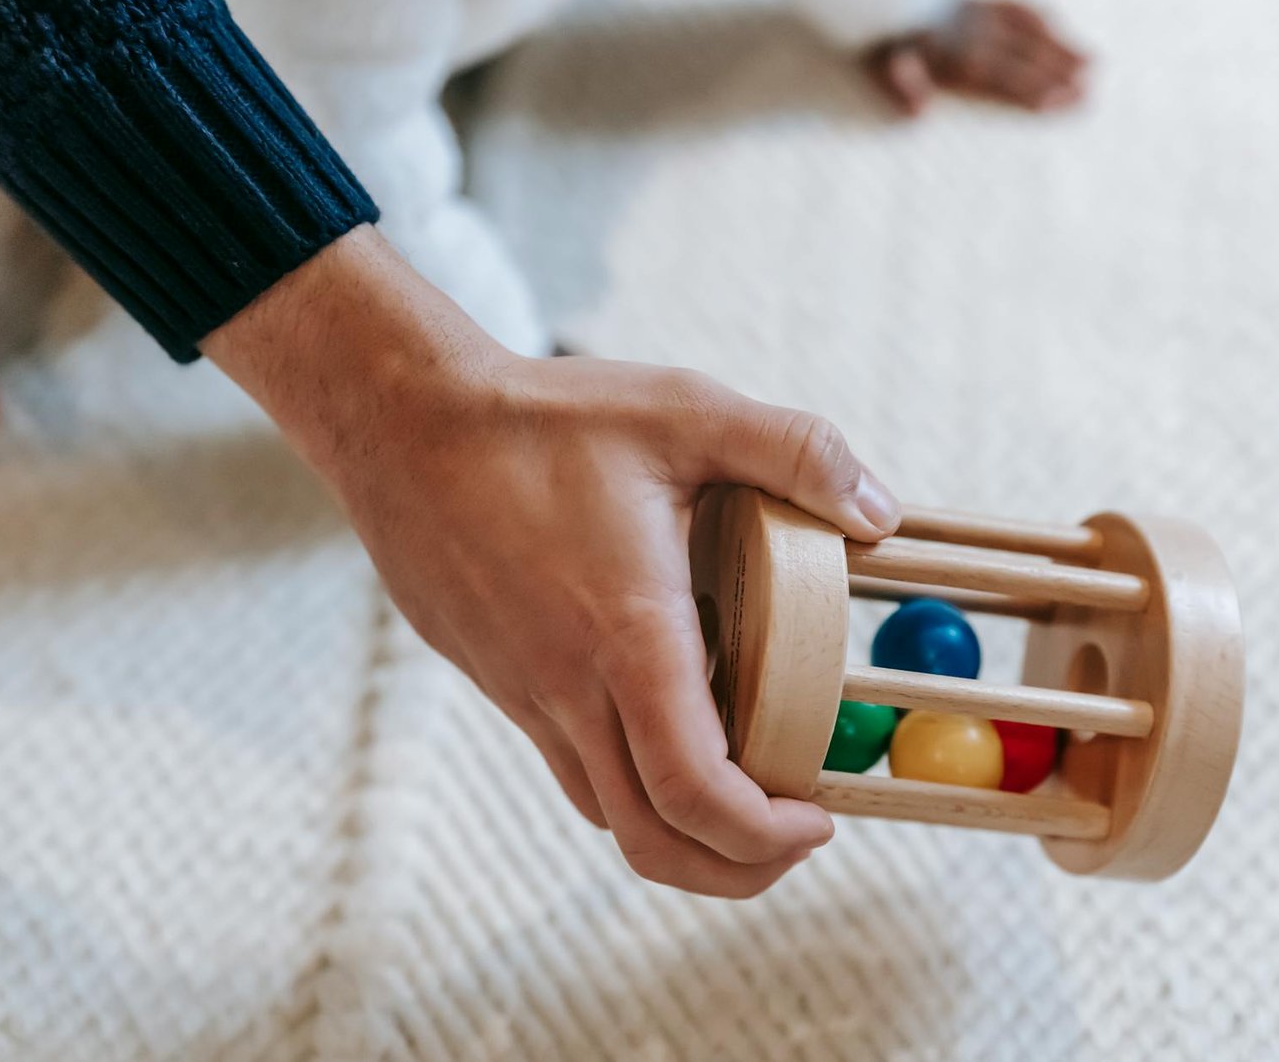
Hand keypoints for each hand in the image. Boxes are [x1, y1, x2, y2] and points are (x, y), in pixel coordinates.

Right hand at [204, 228, 901, 896]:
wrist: (400, 424)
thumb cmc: (538, 420)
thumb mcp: (685, 410)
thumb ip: (795, 452)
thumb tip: (878, 510)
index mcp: (625, 638)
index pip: (694, 794)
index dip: (766, 836)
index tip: (818, 821)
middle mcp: (567, 688)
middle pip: (651, 842)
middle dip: (735, 869)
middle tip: (793, 839)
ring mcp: (524, 693)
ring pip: (605, 812)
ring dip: (680, 832)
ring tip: (740, 792)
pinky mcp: (498, 680)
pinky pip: (569, 763)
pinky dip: (629, 781)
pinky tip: (662, 722)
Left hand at [867, 0, 1088, 116]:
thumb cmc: (875, 36)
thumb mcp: (878, 65)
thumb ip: (902, 86)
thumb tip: (919, 113)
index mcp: (951, 54)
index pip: (1000, 76)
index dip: (1030, 89)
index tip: (1060, 102)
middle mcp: (972, 32)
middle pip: (1023, 57)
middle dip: (1057, 76)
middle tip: (1090, 94)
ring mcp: (976, 12)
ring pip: (1027, 30)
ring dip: (1060, 47)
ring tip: (1092, 63)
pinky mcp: (974, 0)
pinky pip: (1014, 6)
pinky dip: (1037, 17)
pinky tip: (1053, 23)